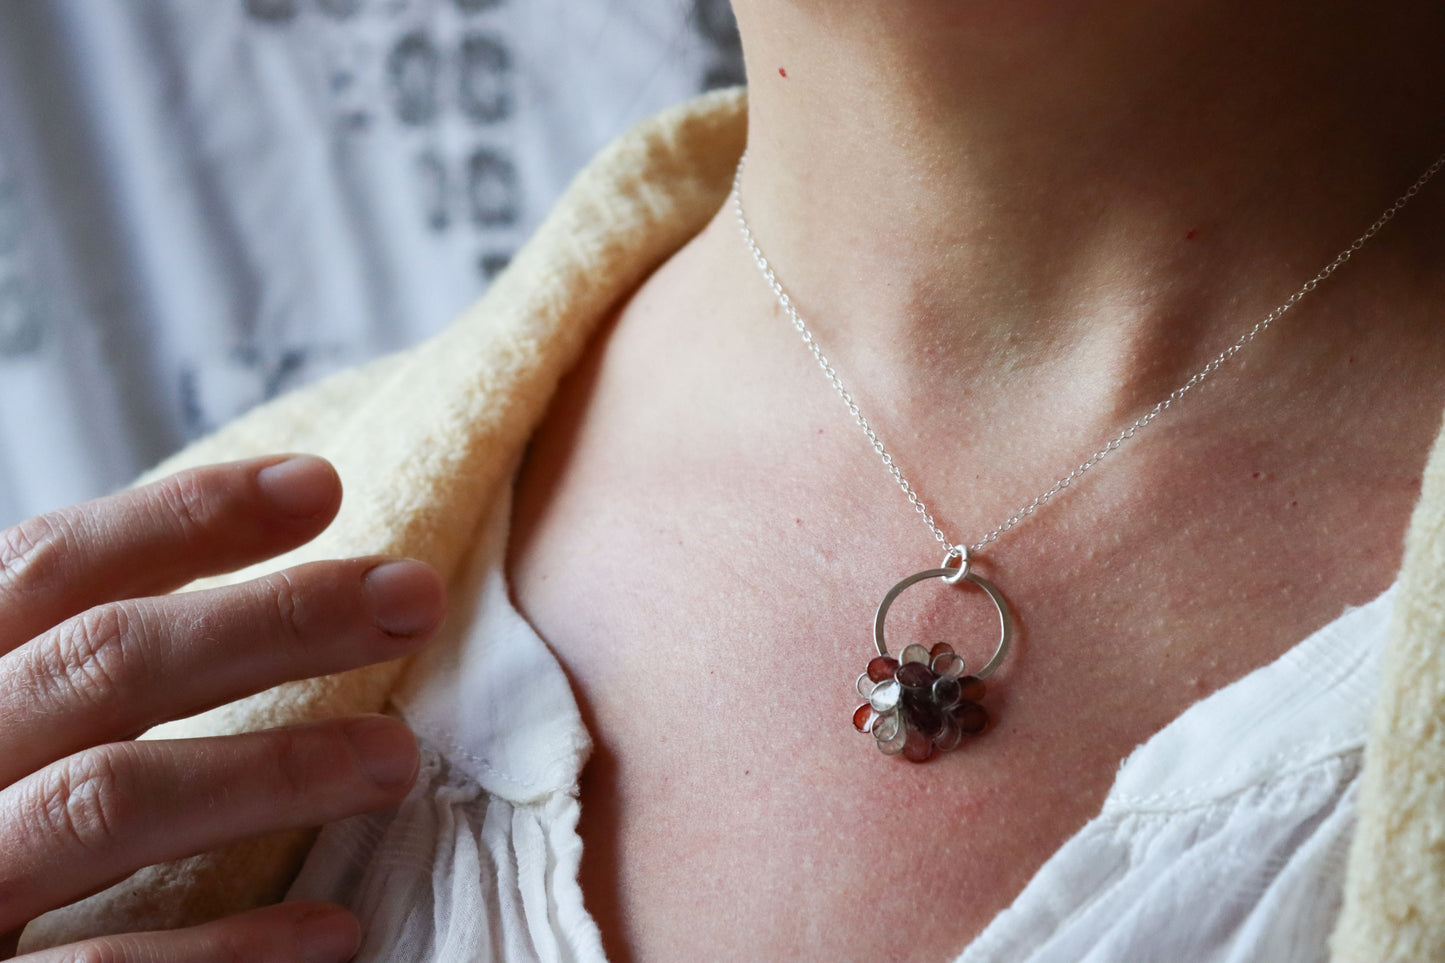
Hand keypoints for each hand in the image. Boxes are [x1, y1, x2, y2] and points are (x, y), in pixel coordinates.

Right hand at [0, 454, 445, 961]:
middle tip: (417, 595)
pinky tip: (331, 933)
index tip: (323, 485)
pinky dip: (221, 952)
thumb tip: (256, 599)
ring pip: (107, 801)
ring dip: (272, 771)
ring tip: (399, 759)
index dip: (185, 518)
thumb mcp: (4, 726)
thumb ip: (77, 676)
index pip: (51, 567)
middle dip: (273, 620)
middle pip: (102, 664)